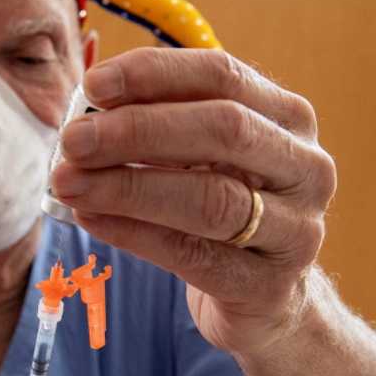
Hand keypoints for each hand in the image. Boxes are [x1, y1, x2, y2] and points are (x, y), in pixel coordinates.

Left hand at [51, 48, 336, 356]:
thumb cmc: (223, 212)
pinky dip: (134, 234)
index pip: (223, 75)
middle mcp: (307, 168)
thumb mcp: (202, 159)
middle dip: (138, 130)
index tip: (93, 85)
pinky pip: (194, 256)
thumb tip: (84, 107)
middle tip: (73, 140)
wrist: (266, 300)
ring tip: (69, 183)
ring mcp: (297, 231)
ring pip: (211, 199)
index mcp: (288, 119)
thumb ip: (158, 127)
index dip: (155, 75)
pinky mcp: (269, 286)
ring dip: (128, 188)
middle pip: (223, 130)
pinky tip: (92, 219)